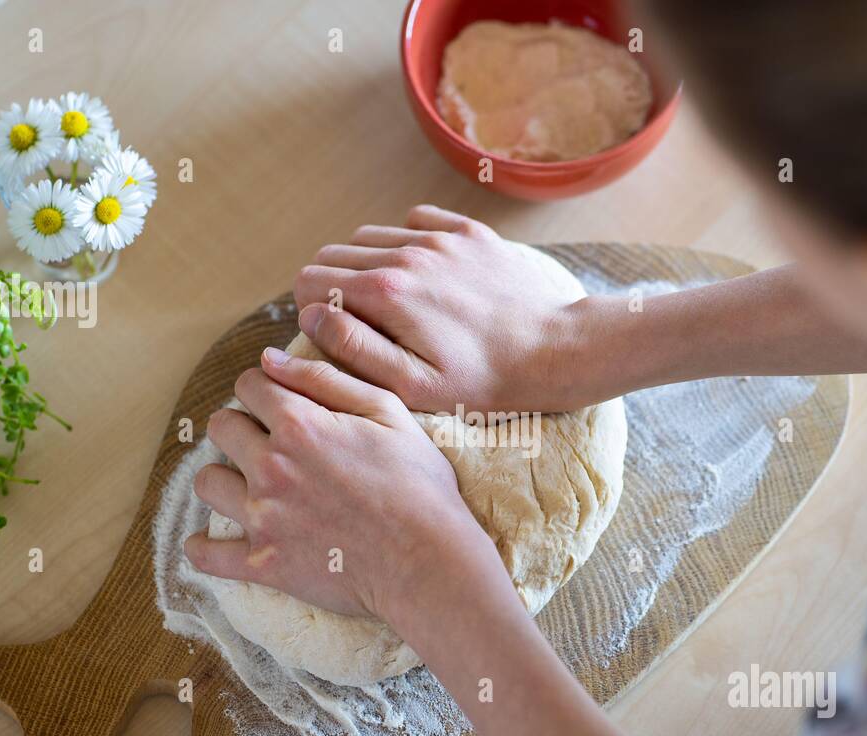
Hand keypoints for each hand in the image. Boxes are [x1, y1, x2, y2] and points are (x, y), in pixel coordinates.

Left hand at [184, 347, 492, 621]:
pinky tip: (211, 542)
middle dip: (241, 427)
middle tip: (268, 443)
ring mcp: (263, 517)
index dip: (265, 389)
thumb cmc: (419, 484)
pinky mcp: (263, 563)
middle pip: (220, 427)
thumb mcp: (389, 413)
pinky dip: (203, 548)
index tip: (280, 403)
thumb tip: (270, 357)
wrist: (427, 561)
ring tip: (249, 486)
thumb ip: (326, 378)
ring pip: (206, 482)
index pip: (249, 386)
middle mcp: (271, 467)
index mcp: (300, 425)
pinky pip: (206, 555)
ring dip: (224, 478)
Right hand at [293, 204, 588, 413]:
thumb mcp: (412, 385)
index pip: (311, 279)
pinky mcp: (468, 232)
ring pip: (371, 236)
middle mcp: (409, 253)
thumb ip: (352, 348)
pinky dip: (406, 243)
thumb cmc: (484, 381)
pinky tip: (422, 276)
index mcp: (386, 292)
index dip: (311, 309)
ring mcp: (441, 237)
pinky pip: (415, 221)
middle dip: (332, 286)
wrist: (556, 351)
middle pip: (335, 253)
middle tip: (356, 322)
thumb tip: (310, 316)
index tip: (331, 333)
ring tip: (390, 304)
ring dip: (367, 265)